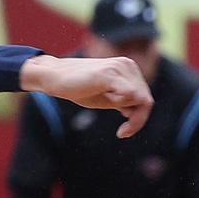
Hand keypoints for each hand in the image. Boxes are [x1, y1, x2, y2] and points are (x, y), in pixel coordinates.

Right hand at [19, 55, 152, 137]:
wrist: (53, 77)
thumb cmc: (77, 88)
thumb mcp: (106, 98)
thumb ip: (123, 102)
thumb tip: (135, 111)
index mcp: (127, 68)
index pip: (144, 95)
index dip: (140, 117)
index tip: (125, 131)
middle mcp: (126, 64)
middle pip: (146, 98)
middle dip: (138, 120)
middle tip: (122, 133)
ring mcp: (119, 68)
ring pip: (141, 98)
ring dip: (130, 116)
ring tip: (115, 122)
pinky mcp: (109, 75)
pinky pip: (131, 95)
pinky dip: (126, 112)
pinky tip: (116, 120)